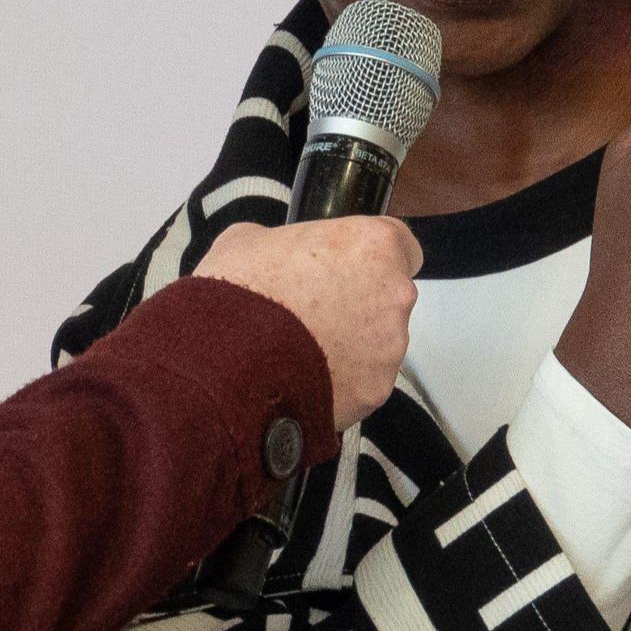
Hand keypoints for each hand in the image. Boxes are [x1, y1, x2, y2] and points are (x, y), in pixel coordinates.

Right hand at [195, 217, 420, 430]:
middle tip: (315, 313)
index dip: (376, 259)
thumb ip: (280, 241)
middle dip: (360, 304)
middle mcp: (394, 294)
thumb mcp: (247, 240)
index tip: (353, 269)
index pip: (404, 246)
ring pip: (380, 343)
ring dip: (352, 345)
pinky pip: (365, 382)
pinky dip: (343, 382)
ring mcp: (390, 346)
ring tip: (304, 352)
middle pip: (389, 297)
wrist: (227, 361)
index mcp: (373, 245)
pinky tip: (306, 379)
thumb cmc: (242, 292)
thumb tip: (272, 251)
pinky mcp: (376, 390)